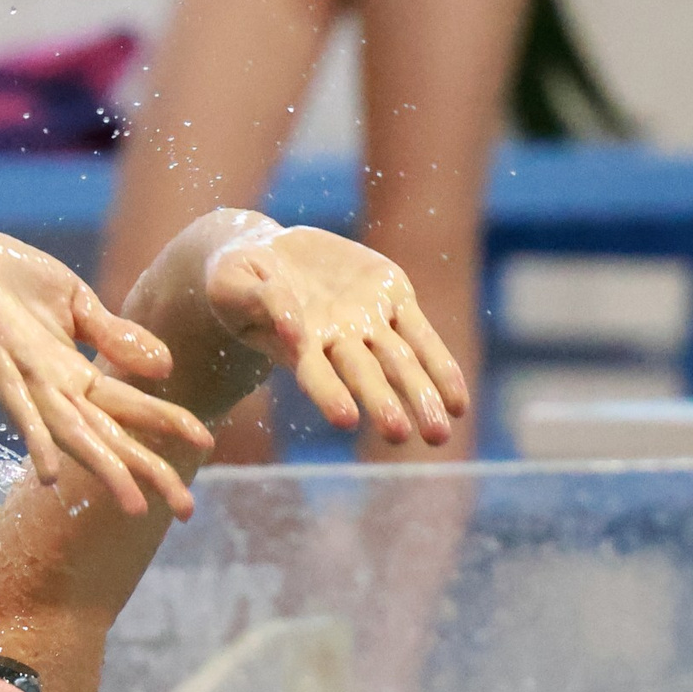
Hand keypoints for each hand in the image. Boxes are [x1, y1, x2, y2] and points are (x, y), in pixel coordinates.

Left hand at [0, 212, 213, 519]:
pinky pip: (15, 403)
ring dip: (103, 469)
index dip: (167, 426)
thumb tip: (163, 368)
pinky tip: (52, 475)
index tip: (208, 447)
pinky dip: (34, 438)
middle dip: (147, 472)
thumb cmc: (4, 279)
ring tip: (135, 504)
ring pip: (70, 432)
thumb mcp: (74, 302)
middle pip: (107, 436)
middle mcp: (48, 386)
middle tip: (188, 511)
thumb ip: (113, 335)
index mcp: (70, 373)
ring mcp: (20, 377)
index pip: (128, 407)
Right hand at [204, 222, 470, 445]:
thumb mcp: (234, 279)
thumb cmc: (239, 275)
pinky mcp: (392, 296)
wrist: (271, 254)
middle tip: (402, 436)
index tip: (345, 419)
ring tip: (440, 433)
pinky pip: (422, 335)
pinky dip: (440, 366)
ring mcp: (366, 321)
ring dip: (420, 396)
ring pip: (399, 361)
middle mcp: (335, 339)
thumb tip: (293, 329)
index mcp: (294, 341)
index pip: (313, 372)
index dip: (328, 393)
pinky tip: (458, 402)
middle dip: (384, 404)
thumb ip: (261, 300)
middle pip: (364, 374)